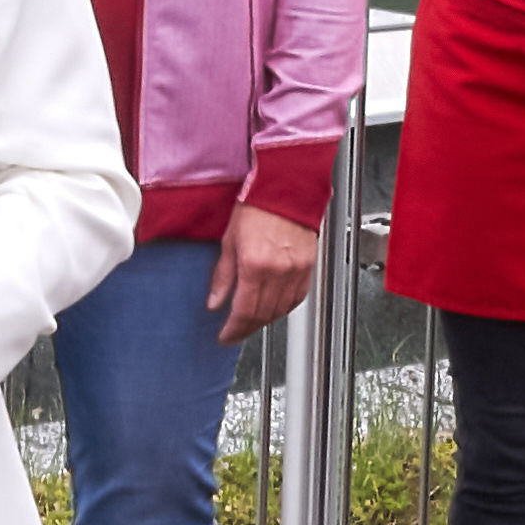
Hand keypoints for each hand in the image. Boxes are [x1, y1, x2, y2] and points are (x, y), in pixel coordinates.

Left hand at [211, 206, 326, 340]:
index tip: (225, 336)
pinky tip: (274, 308)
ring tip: (251, 321)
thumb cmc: (257, 206)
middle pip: (263, 315)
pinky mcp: (308, 266)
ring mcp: (296, 270)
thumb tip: (215, 301)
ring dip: (264, 320)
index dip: (233, 330)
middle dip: (247, 328)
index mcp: (255, 265)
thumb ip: (223, 276)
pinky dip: (284, 308)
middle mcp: (278, 271)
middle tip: (235, 332)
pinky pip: (297, 298)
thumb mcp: (229, 240)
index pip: (244, 311)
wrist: (286, 188)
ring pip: (281, 310)